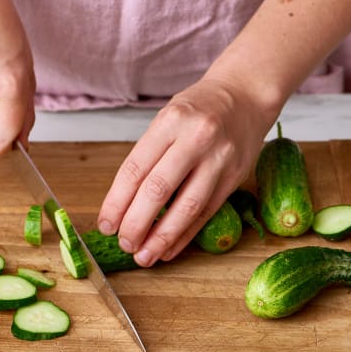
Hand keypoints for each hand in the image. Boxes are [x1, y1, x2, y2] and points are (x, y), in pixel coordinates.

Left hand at [97, 76, 276, 266]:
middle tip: (124, 244)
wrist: (245, 95)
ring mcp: (219, 159)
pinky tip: (169, 249)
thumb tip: (121, 206)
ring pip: (187, 206)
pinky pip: (206, 213)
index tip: (106, 225)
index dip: (117, 202)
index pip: (135, 169)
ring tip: (145, 256)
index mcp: (170, 122)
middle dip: (137, 223)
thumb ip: (147, 157)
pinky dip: (185, 235)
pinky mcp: (235, 177)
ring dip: (162, 237)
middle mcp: (196, 139)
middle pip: (159, 190)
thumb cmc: (197, 110)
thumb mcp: (166, 120)